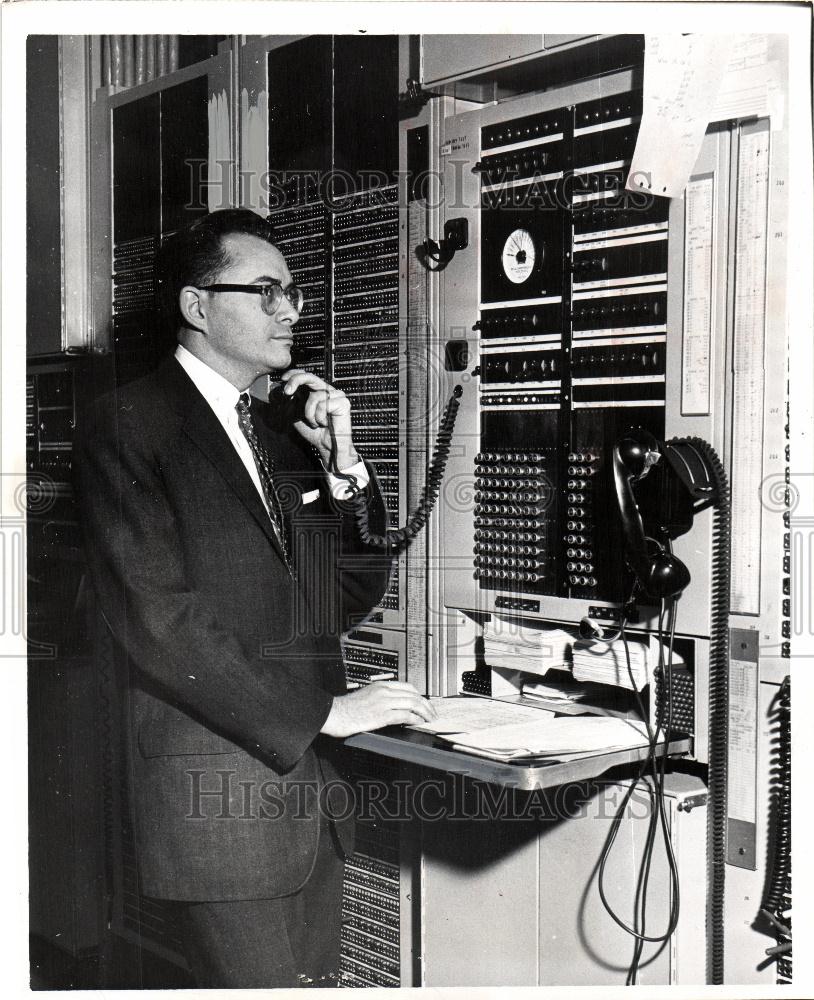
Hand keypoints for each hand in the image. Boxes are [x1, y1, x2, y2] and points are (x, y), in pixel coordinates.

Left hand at [280, 369, 358, 469]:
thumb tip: (278, 392)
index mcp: (316, 391)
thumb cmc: (314, 432)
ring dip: (310, 414)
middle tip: (287, 392)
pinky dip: (319, 417)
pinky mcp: (343, 402)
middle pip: (311, 377)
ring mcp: (336, 395)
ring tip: (316, 423)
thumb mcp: (295, 415)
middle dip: (296, 381)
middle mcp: (326, 391)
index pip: (306, 375)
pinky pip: (323, 405)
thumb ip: (290, 403)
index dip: (294, 374)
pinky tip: (325, 423)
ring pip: (314, 396)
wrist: (327, 446)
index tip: (284, 379)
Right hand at [320, 681, 438, 737]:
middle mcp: (383, 692)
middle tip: (432, 713)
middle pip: (413, 695)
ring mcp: (383, 703)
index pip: (408, 687)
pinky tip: (418, 723)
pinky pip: (404, 715)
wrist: (334, 713)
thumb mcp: (366, 696)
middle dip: (426, 704)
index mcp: (380, 686)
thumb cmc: (347, 708)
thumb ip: (381, 697)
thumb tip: (395, 706)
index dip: (420, 695)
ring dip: (424, 712)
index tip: (425, 703)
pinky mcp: (381, 715)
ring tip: (429, 719)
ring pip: (412, 703)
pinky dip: (414, 719)